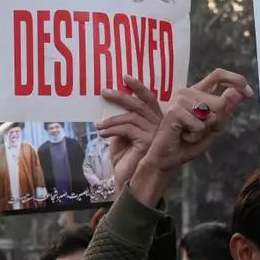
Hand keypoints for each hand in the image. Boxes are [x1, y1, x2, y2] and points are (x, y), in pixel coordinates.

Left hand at [99, 76, 163, 190]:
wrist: (128, 183)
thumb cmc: (126, 162)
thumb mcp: (122, 137)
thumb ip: (122, 121)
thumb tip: (111, 104)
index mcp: (156, 122)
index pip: (150, 99)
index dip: (139, 87)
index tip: (125, 77)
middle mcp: (160, 126)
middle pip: (141, 104)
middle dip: (121, 96)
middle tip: (104, 92)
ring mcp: (157, 134)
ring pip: (132, 117)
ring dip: (111, 120)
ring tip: (98, 126)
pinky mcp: (149, 141)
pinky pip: (128, 129)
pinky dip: (113, 129)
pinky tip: (102, 134)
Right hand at [128, 69, 252, 207]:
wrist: (166, 159)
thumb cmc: (187, 143)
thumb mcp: (213, 127)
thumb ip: (225, 109)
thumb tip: (239, 92)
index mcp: (197, 93)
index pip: (218, 76)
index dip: (236, 80)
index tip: (248, 93)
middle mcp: (188, 93)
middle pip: (221, 103)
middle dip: (217, 123)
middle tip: (199, 131)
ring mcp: (180, 100)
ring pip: (212, 116)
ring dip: (204, 131)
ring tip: (188, 134)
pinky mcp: (175, 111)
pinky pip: (200, 126)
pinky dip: (195, 137)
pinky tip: (183, 137)